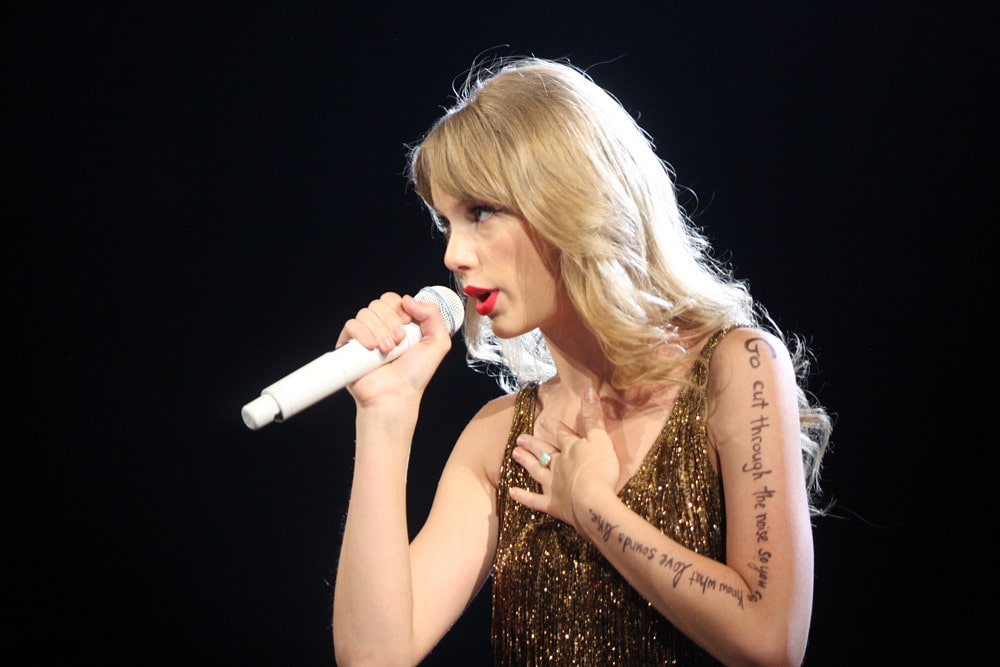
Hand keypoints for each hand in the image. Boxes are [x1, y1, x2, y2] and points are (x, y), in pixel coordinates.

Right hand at [336, 291, 451, 410]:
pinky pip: (351, 325)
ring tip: (387, 349)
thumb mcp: (438, 343)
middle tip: (399, 341)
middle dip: (391, 320)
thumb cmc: (414, 375)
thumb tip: (409, 300)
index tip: (408, 324)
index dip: (400, 308)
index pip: (394, 300)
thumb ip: (433, 315)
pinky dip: (362, 333)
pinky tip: (372, 347)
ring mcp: (365, 335)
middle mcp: (382, 327)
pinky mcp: (349, 345)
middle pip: (379, 303)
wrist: (395, 395)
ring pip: (366, 313)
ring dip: (379, 329)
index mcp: (400, 324)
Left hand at [509, 388, 619, 527]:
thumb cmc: (600, 469)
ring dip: (526, 462)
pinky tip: (511, 492)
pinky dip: (523, 497)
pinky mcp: (553, 505)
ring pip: (536, 471)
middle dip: (533, 444)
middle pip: (544, 452)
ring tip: (515, 454)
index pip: (561, 435)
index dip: (553, 427)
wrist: (592, 501)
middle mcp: (558, 465)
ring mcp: (553, 485)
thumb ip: (593, 417)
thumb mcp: (600, 439)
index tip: (542, 420)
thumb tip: (589, 390)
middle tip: (519, 438)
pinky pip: (534, 501)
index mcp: (571, 449)